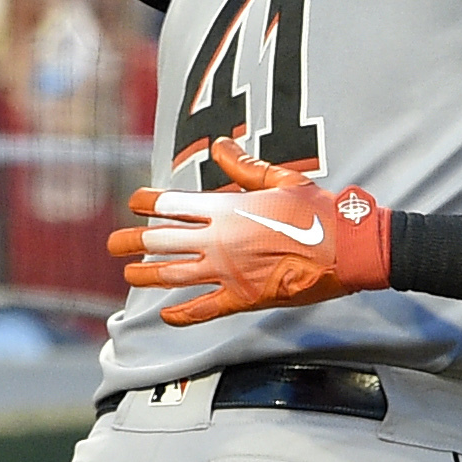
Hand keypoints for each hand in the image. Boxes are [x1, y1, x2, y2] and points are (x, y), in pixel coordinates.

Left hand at [109, 135, 391, 325]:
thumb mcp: (281, 180)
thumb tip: (219, 146)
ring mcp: (228, 272)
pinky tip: (166, 315)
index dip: (149, 202)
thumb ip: (244, 167)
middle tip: (113, 242)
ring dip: (147, 274)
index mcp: (226, 209)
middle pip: (163, 239)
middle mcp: (219, 240)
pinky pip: (204, 309)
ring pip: (174, 274)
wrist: (348, 249)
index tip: (134, 202)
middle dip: (133, 240)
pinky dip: (182, 314)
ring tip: (129, 273)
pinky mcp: (244, 298)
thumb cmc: (318, 212)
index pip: (173, 204)